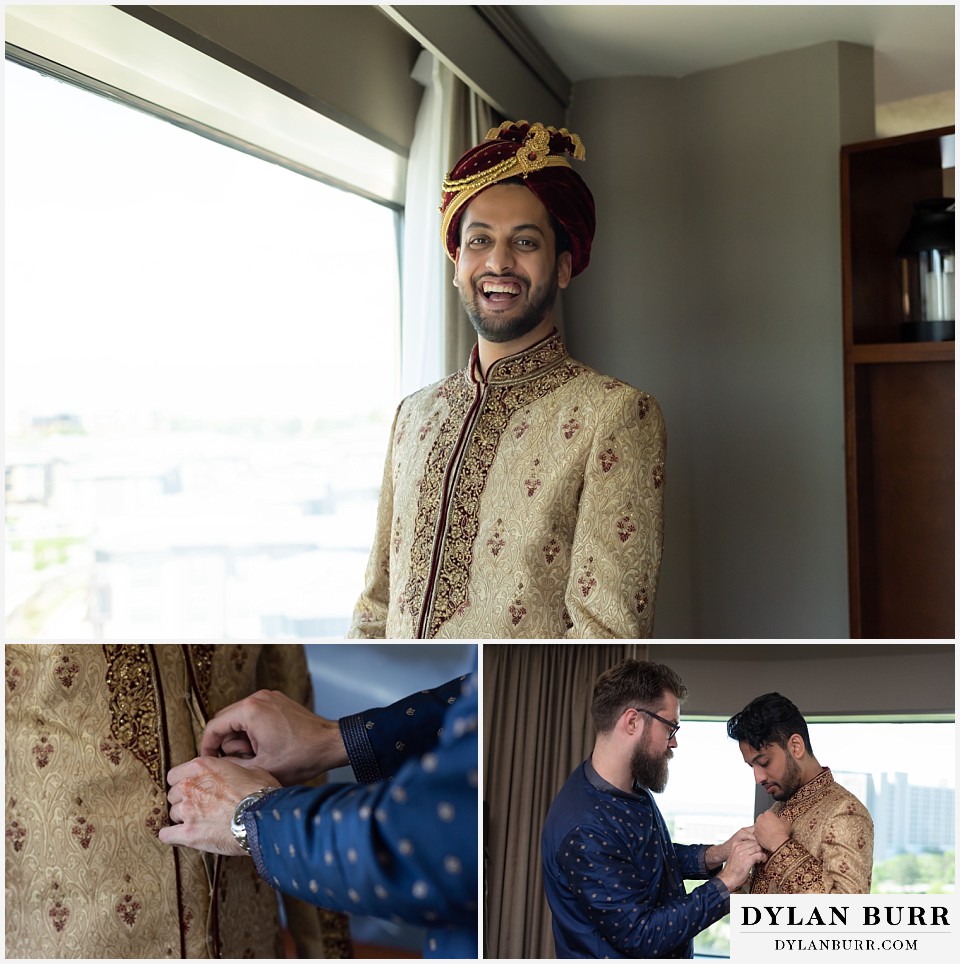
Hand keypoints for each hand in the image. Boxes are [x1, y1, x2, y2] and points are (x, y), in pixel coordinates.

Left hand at [158, 756, 278, 855]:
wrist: (263, 818)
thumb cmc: (260, 792)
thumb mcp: (249, 769)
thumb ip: (231, 769)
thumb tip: (230, 772)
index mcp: (202, 767)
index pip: (175, 774)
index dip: (183, 781)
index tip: (192, 787)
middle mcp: (190, 786)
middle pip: (173, 794)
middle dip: (184, 799)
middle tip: (198, 805)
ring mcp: (187, 810)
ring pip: (173, 813)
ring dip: (182, 816)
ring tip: (197, 821)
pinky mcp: (188, 833)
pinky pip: (167, 835)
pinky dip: (170, 835)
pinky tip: (176, 835)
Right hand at [200, 689, 347, 784]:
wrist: (331, 744)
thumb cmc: (301, 757)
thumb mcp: (260, 769)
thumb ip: (231, 765)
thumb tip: (215, 764)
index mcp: (250, 710)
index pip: (214, 726)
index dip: (207, 747)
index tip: (208, 763)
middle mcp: (258, 698)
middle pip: (226, 721)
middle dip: (230, 744)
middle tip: (242, 761)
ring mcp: (270, 697)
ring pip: (241, 719)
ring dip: (243, 738)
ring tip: (259, 755)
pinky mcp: (278, 702)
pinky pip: (255, 715)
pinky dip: (255, 731)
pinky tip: (267, 747)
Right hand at [716, 835, 765, 891]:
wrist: (728, 877)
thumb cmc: (733, 869)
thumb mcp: (736, 855)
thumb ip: (743, 850)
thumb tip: (753, 848)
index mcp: (736, 844)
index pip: (750, 839)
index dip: (756, 844)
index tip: (758, 849)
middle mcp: (739, 847)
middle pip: (755, 842)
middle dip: (760, 847)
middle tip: (761, 854)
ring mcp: (743, 853)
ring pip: (758, 847)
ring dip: (762, 852)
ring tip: (761, 858)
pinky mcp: (747, 860)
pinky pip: (759, 854)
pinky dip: (763, 857)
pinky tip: (762, 861)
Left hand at [754, 809, 791, 852]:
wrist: (778, 843)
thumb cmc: (782, 833)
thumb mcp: (786, 823)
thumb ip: (783, 819)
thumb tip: (782, 818)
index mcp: (768, 814)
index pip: (769, 813)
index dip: (772, 818)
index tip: (775, 821)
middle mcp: (760, 818)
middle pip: (762, 818)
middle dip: (766, 822)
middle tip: (772, 827)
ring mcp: (756, 826)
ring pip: (759, 825)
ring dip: (762, 828)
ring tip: (769, 833)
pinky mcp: (755, 834)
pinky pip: (757, 833)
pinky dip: (761, 834)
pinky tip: (766, 837)